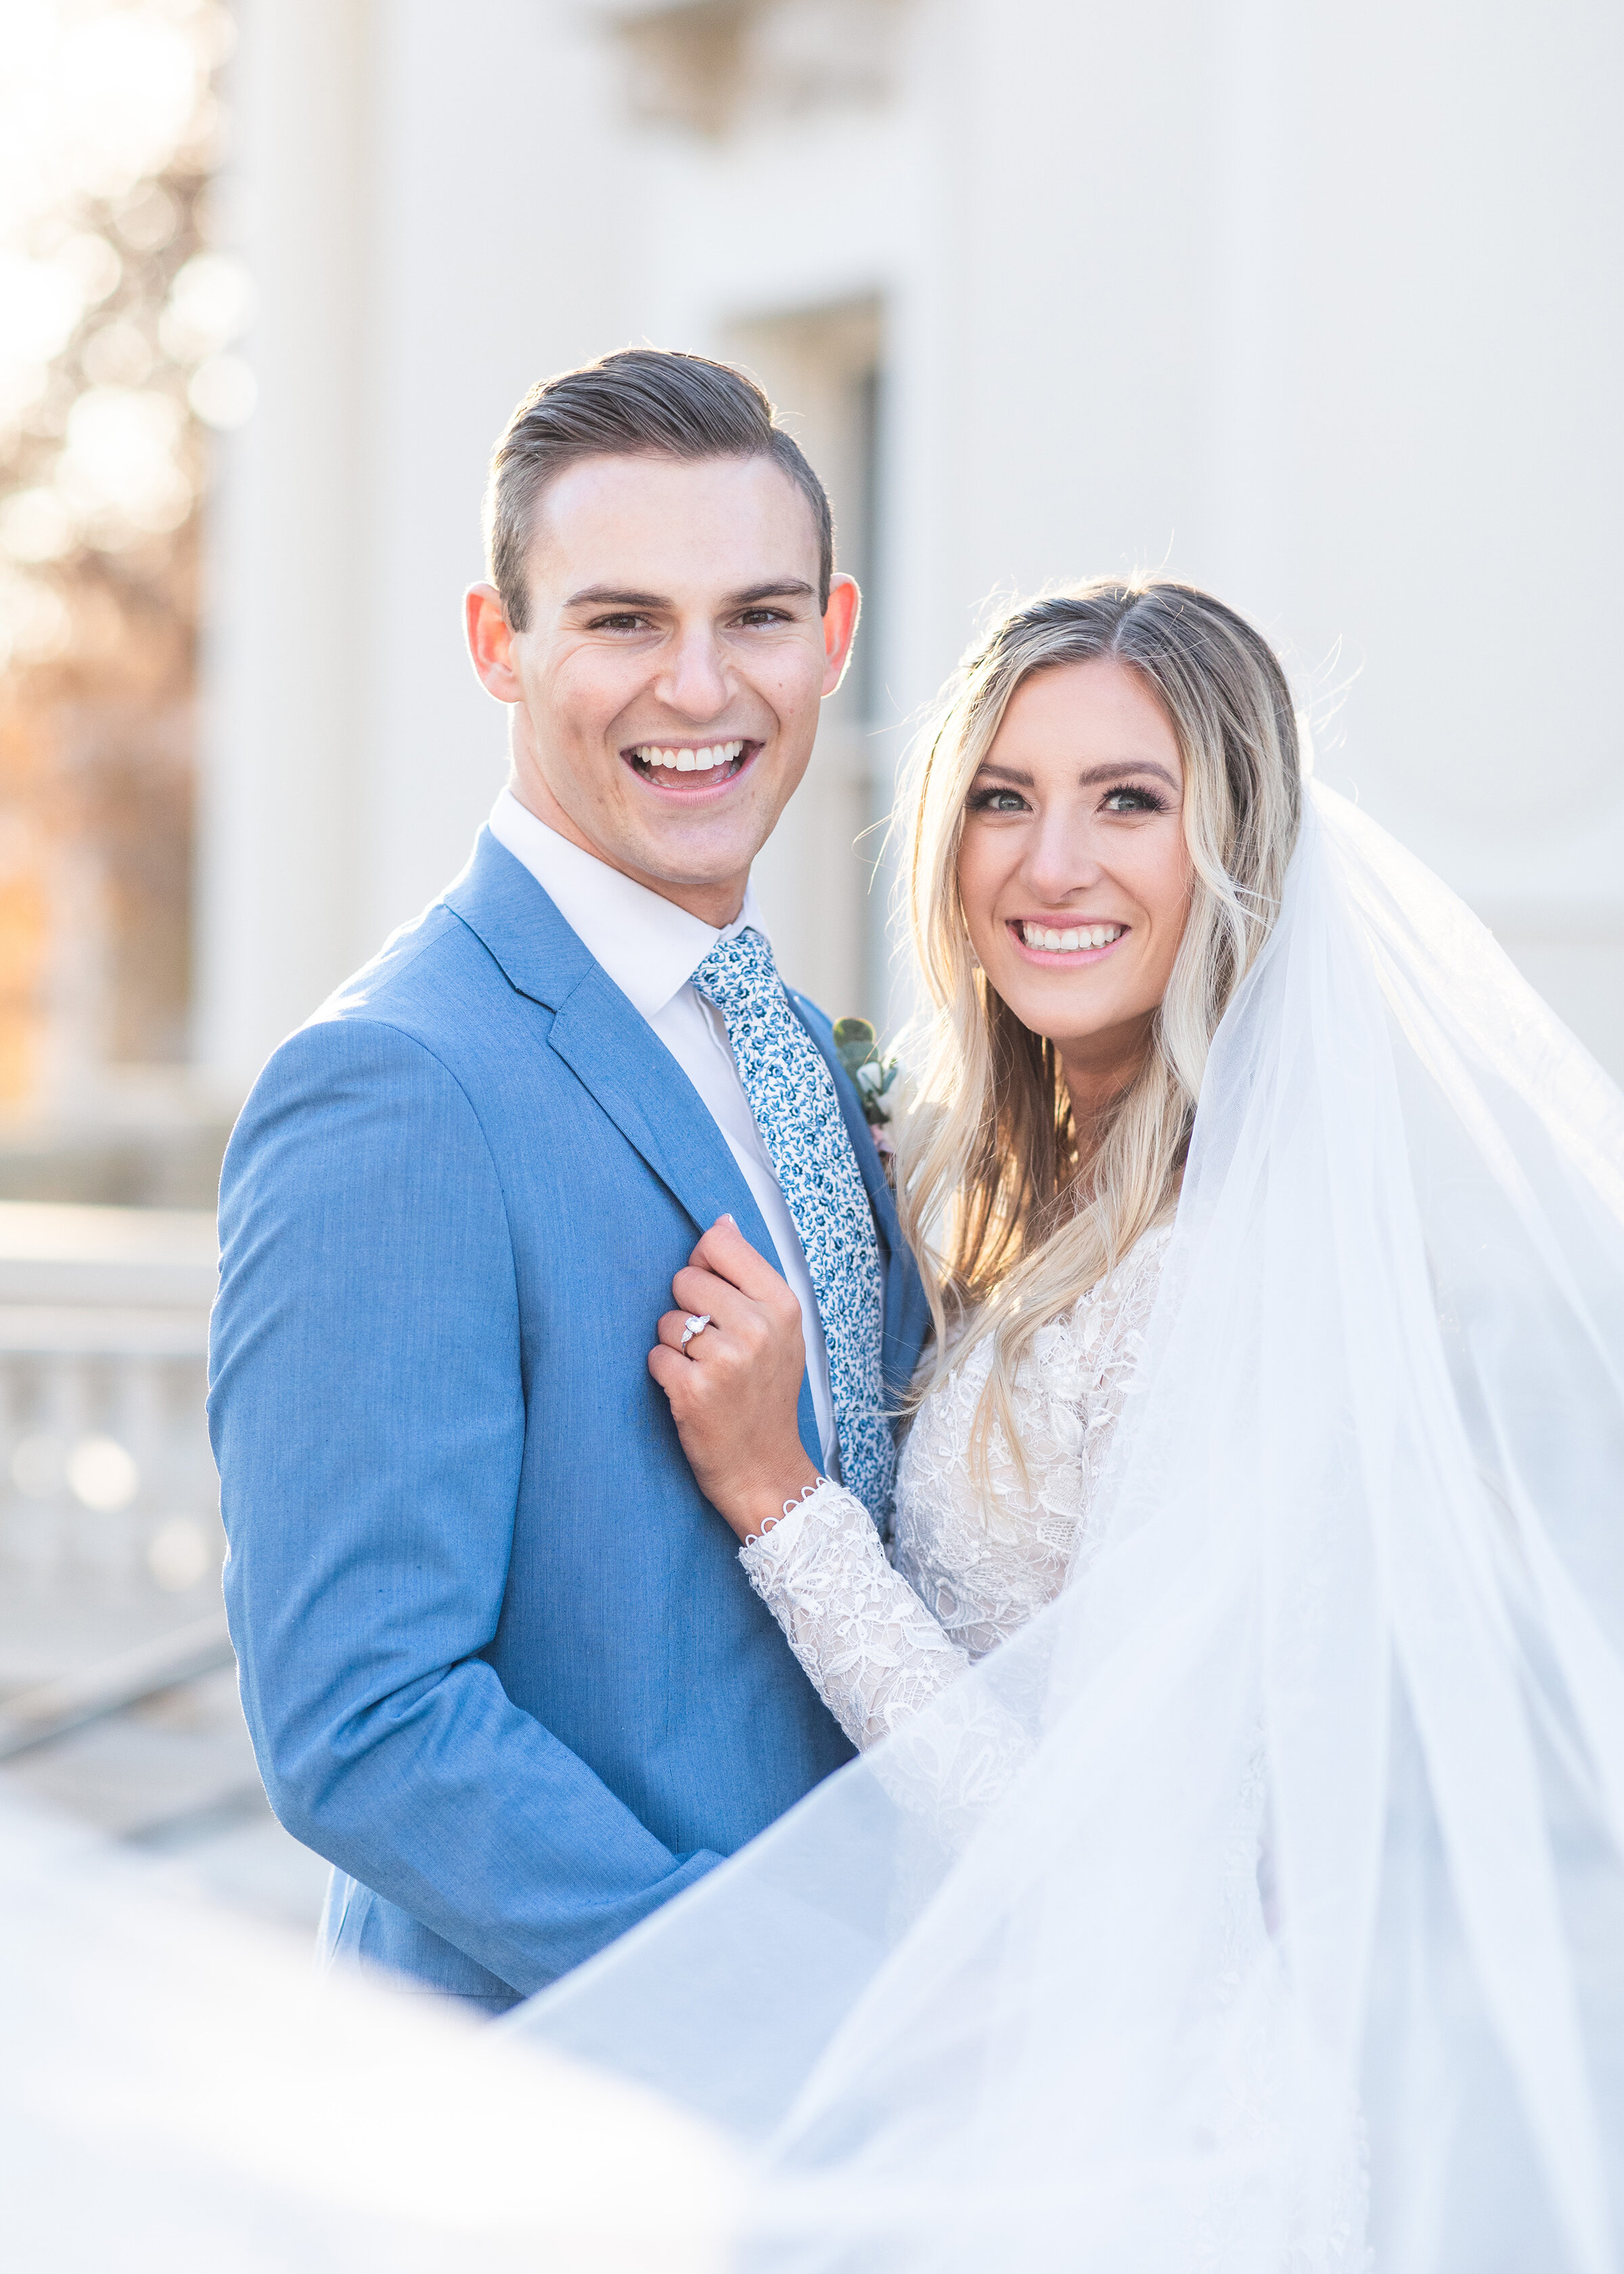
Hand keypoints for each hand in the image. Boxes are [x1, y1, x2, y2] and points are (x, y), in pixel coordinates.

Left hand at [649, 1217, 818, 1540]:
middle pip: (685, 1279)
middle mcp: (758, 1327)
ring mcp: (726, 1360)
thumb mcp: (779, 1332)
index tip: (715, 1297)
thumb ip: (749, 1277)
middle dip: (687, 1309)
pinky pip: (655, 1356)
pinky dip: (664, 1374)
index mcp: (782, 1305)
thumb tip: (722, 1220)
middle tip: (711, 1347)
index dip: (704, 1266)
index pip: (719, 1243)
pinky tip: (690, 1394)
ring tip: (705, 1373)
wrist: (765, 1470)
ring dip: (675, 1346)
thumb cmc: (766, 1397)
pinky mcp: (694, 1391)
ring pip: (667, 1320)